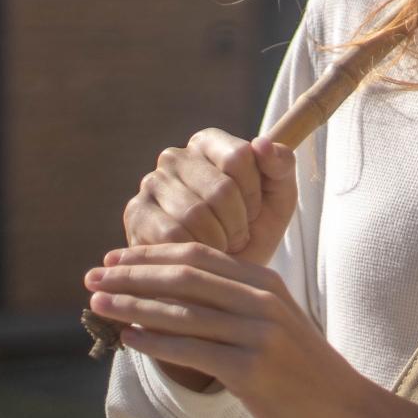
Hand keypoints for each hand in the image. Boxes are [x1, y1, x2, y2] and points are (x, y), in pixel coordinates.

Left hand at [86, 242, 417, 417]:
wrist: (344, 408)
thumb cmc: (301, 369)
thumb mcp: (275, 322)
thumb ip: (236, 302)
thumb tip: (173, 293)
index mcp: (267, 283)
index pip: (199, 256)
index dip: (151, 254)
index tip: (114, 258)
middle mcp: (263, 301)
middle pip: (185, 277)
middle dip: (132, 274)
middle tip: (92, 277)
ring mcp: (258, 334)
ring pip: (182, 311)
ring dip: (133, 305)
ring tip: (99, 305)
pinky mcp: (251, 370)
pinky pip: (191, 351)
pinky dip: (154, 343)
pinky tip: (128, 339)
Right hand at [124, 130, 296, 266]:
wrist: (221, 274)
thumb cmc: (254, 228)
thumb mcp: (280, 196)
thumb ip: (281, 164)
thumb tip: (262, 144)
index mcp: (210, 142)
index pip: (240, 156)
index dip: (254, 193)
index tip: (254, 209)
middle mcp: (175, 156)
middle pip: (220, 189)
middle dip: (238, 223)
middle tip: (237, 237)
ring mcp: (151, 183)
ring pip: (196, 214)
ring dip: (218, 240)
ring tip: (220, 246)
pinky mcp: (135, 214)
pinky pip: (172, 235)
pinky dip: (194, 251)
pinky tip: (199, 254)